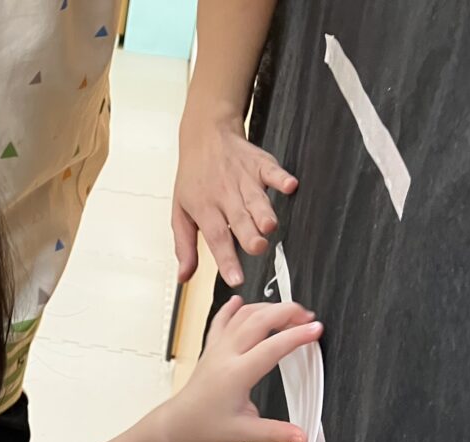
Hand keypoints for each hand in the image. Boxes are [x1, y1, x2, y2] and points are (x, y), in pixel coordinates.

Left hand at [167, 297, 320, 441]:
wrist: (178, 425)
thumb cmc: (204, 427)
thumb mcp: (244, 434)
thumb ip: (276, 433)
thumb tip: (302, 437)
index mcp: (236, 374)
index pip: (272, 347)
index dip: (297, 336)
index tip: (316, 330)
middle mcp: (225, 355)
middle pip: (258, 320)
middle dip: (287, 312)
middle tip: (309, 317)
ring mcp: (217, 349)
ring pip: (242, 315)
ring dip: (268, 308)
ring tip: (289, 312)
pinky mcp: (211, 348)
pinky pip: (221, 320)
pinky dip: (233, 308)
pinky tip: (239, 300)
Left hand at [173, 116, 297, 285]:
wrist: (205, 136)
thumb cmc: (194, 179)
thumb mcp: (180, 213)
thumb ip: (184, 247)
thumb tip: (184, 277)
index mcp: (205, 209)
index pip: (216, 237)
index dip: (226, 259)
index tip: (235, 278)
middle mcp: (224, 195)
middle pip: (238, 218)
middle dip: (248, 234)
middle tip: (257, 248)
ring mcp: (243, 179)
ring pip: (256, 198)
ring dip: (263, 211)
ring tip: (269, 226)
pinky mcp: (260, 164)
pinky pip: (272, 170)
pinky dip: (281, 177)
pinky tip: (289, 185)